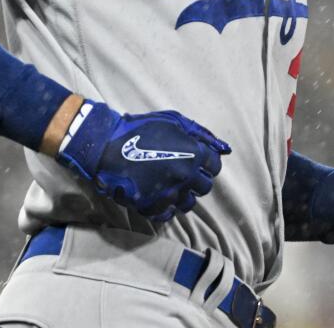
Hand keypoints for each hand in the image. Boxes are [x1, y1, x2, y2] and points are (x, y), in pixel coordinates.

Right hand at [56, 100, 230, 222]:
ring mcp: (169, 193)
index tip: (195, 159)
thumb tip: (225, 149)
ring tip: (172, 183)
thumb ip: (202, 134)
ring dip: (184, 193)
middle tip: (182, 170)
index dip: (206, 162)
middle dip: (197, 178)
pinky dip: (168, 206)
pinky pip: (170, 213)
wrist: (108, 146)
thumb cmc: (142, 128)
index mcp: (193, 155)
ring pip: (189, 202)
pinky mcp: (153, 206)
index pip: (214, 166)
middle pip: (205, 186)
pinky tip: (161, 194)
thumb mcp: (175, 120)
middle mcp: (185, 176)